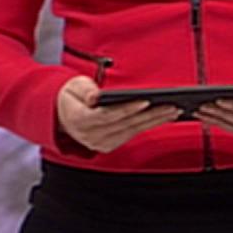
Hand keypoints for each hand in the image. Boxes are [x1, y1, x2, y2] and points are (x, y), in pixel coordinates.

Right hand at [55, 75, 177, 152]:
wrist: (60, 114)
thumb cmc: (70, 96)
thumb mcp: (73, 86)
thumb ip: (85, 90)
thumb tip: (95, 96)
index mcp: (79, 120)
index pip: (107, 116)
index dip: (127, 109)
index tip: (145, 101)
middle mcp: (89, 136)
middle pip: (125, 125)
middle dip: (149, 115)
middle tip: (170, 105)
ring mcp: (99, 143)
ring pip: (131, 131)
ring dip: (154, 121)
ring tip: (172, 110)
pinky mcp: (108, 146)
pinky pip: (131, 135)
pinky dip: (147, 125)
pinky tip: (162, 117)